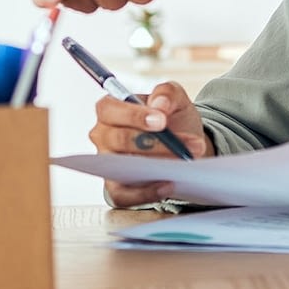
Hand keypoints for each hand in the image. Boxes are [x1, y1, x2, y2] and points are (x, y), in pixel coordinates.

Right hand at [88, 82, 210, 207]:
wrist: (182, 145)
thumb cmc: (170, 119)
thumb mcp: (175, 98)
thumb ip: (167, 92)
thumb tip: (159, 105)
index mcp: (110, 110)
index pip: (110, 110)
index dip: (134, 116)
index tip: (162, 121)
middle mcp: (103, 136)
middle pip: (120, 140)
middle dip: (156, 143)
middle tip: (186, 145)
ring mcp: (107, 164)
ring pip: (123, 168)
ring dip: (155, 167)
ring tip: (183, 164)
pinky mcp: (116, 188)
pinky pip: (124, 195)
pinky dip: (146, 193)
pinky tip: (168, 185)